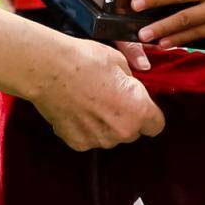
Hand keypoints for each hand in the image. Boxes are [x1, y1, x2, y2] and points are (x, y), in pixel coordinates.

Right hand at [30, 38, 164, 150]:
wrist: (48, 69)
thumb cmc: (84, 61)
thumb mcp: (119, 62)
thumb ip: (132, 83)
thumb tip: (131, 88)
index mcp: (138, 111)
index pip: (156, 125)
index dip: (149, 114)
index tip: (140, 105)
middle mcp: (122, 131)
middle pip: (132, 131)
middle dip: (125, 118)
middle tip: (109, 97)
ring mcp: (99, 140)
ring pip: (110, 135)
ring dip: (105, 124)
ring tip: (89, 101)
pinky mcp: (78, 143)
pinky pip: (89, 137)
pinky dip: (84, 127)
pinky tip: (75, 108)